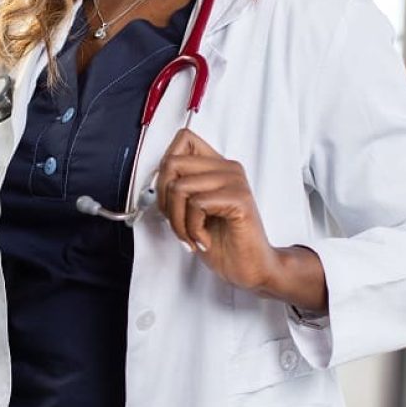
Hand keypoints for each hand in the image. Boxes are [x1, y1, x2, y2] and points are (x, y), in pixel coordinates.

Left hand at [156, 130, 327, 310]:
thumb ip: (179, 188)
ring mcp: (235, 181)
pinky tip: (204, 239)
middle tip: (176, 223)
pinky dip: (192, 228)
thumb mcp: (192, 210)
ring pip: (179, 187)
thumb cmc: (222, 241)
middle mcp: (227, 168)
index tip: (169, 198)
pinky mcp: (240, 199)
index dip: (164, 168)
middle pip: (172, 163)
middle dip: (163, 199)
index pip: (184, 139)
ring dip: (177, 221)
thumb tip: (155, 178)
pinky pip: (197, 204)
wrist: (250, 267)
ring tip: (190, 236)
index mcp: (217, 166)